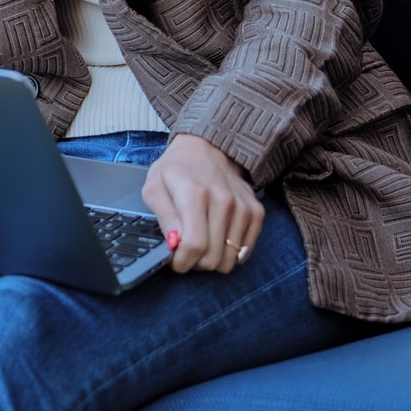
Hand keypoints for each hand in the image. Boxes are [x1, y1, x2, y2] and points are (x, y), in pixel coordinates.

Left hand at [141, 134, 263, 275]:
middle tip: (187, 249)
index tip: (175, 260)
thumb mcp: (154, 188)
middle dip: (196, 263)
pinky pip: (246, 251)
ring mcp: (243, 207)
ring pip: (230, 259)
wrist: (207, 148)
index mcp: (194, 194)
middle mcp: (223, 201)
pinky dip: (231, 253)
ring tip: (202, 242)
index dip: (182, 262)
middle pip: (213, 257)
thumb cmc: (176, 170)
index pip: (194, 245)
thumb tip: (174, 245)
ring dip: (214, 258)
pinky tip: (218, 240)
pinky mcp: (256, 211)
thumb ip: (163, 218)